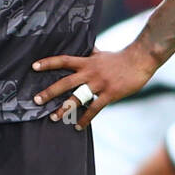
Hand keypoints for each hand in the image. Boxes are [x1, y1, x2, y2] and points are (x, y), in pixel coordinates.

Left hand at [31, 40, 157, 127]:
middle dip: (50, 92)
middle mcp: (90, 73)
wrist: (141, 59)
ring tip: (53, 118)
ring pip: (78, 98)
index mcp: (87, 62)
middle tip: (36, 100)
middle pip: (65, 82)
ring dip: (64, 108)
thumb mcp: (101, 54)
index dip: (48, 63)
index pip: (63, 60)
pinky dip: (85, 119)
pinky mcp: (110, 94)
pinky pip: (94, 109)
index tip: (33, 67)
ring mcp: (99, 84)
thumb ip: (89, 54)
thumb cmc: (120, 58)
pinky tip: (78, 126)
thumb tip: (83, 48)